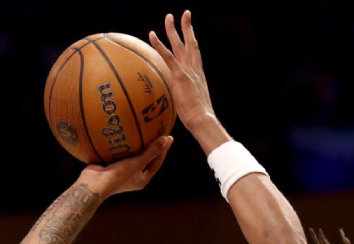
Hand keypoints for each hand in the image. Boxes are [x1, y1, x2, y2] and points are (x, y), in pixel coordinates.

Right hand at [78, 136, 172, 196]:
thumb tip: (165, 139)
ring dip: (136, 145)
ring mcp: (122, 171)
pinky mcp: (112, 166)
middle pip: (146, 159)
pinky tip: (123, 135)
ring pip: (133, 156)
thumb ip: (151, 152)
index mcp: (142, 179)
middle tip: (157, 132)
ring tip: (141, 131)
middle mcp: (133, 176)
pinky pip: (120, 154)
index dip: (163, 150)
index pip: (157, 162)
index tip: (168, 137)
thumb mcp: (137, 164)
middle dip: (151, 147)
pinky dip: (123, 145)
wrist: (94, 184)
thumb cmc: (118, 176)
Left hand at [148, 11, 215, 129]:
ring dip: (173, 29)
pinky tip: (151, 34)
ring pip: (180, 44)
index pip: (195, 53)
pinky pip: (167, 56)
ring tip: (168, 16)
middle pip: (191, 43)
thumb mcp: (191, 105)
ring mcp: (187, 70)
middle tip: (184, 14)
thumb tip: (177, 106)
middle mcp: (195, 68)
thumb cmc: (197, 118)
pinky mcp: (179, 75)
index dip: (192, 41)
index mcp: (198, 74)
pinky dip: (158, 45)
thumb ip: (184, 100)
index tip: (190, 31)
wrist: (202, 119)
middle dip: (187, 27)